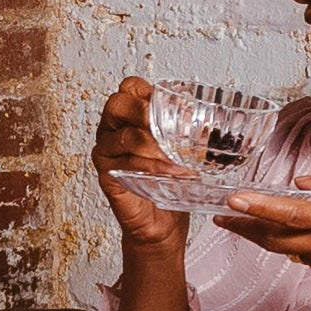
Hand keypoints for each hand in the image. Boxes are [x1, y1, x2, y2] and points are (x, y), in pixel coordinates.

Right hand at [92, 76, 193, 251]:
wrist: (162, 223)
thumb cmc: (170, 183)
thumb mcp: (186, 149)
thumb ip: (189, 129)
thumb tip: (204, 115)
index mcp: (129, 116)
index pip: (130, 87)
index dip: (149, 91)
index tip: (172, 105)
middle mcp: (112, 130)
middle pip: (117, 104)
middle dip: (145, 112)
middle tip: (168, 126)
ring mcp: (106, 152)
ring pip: (125, 136)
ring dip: (156, 144)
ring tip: (178, 156)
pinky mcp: (107, 175)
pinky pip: (126, 163)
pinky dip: (152, 166)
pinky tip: (171, 172)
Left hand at [213, 168, 310, 310]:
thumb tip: (301, 182)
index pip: (289, 214)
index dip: (258, 208)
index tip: (233, 201)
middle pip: (274, 238)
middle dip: (246, 226)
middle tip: (226, 216)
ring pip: (291, 249)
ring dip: (276, 236)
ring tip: (262, 222)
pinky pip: (310, 262)